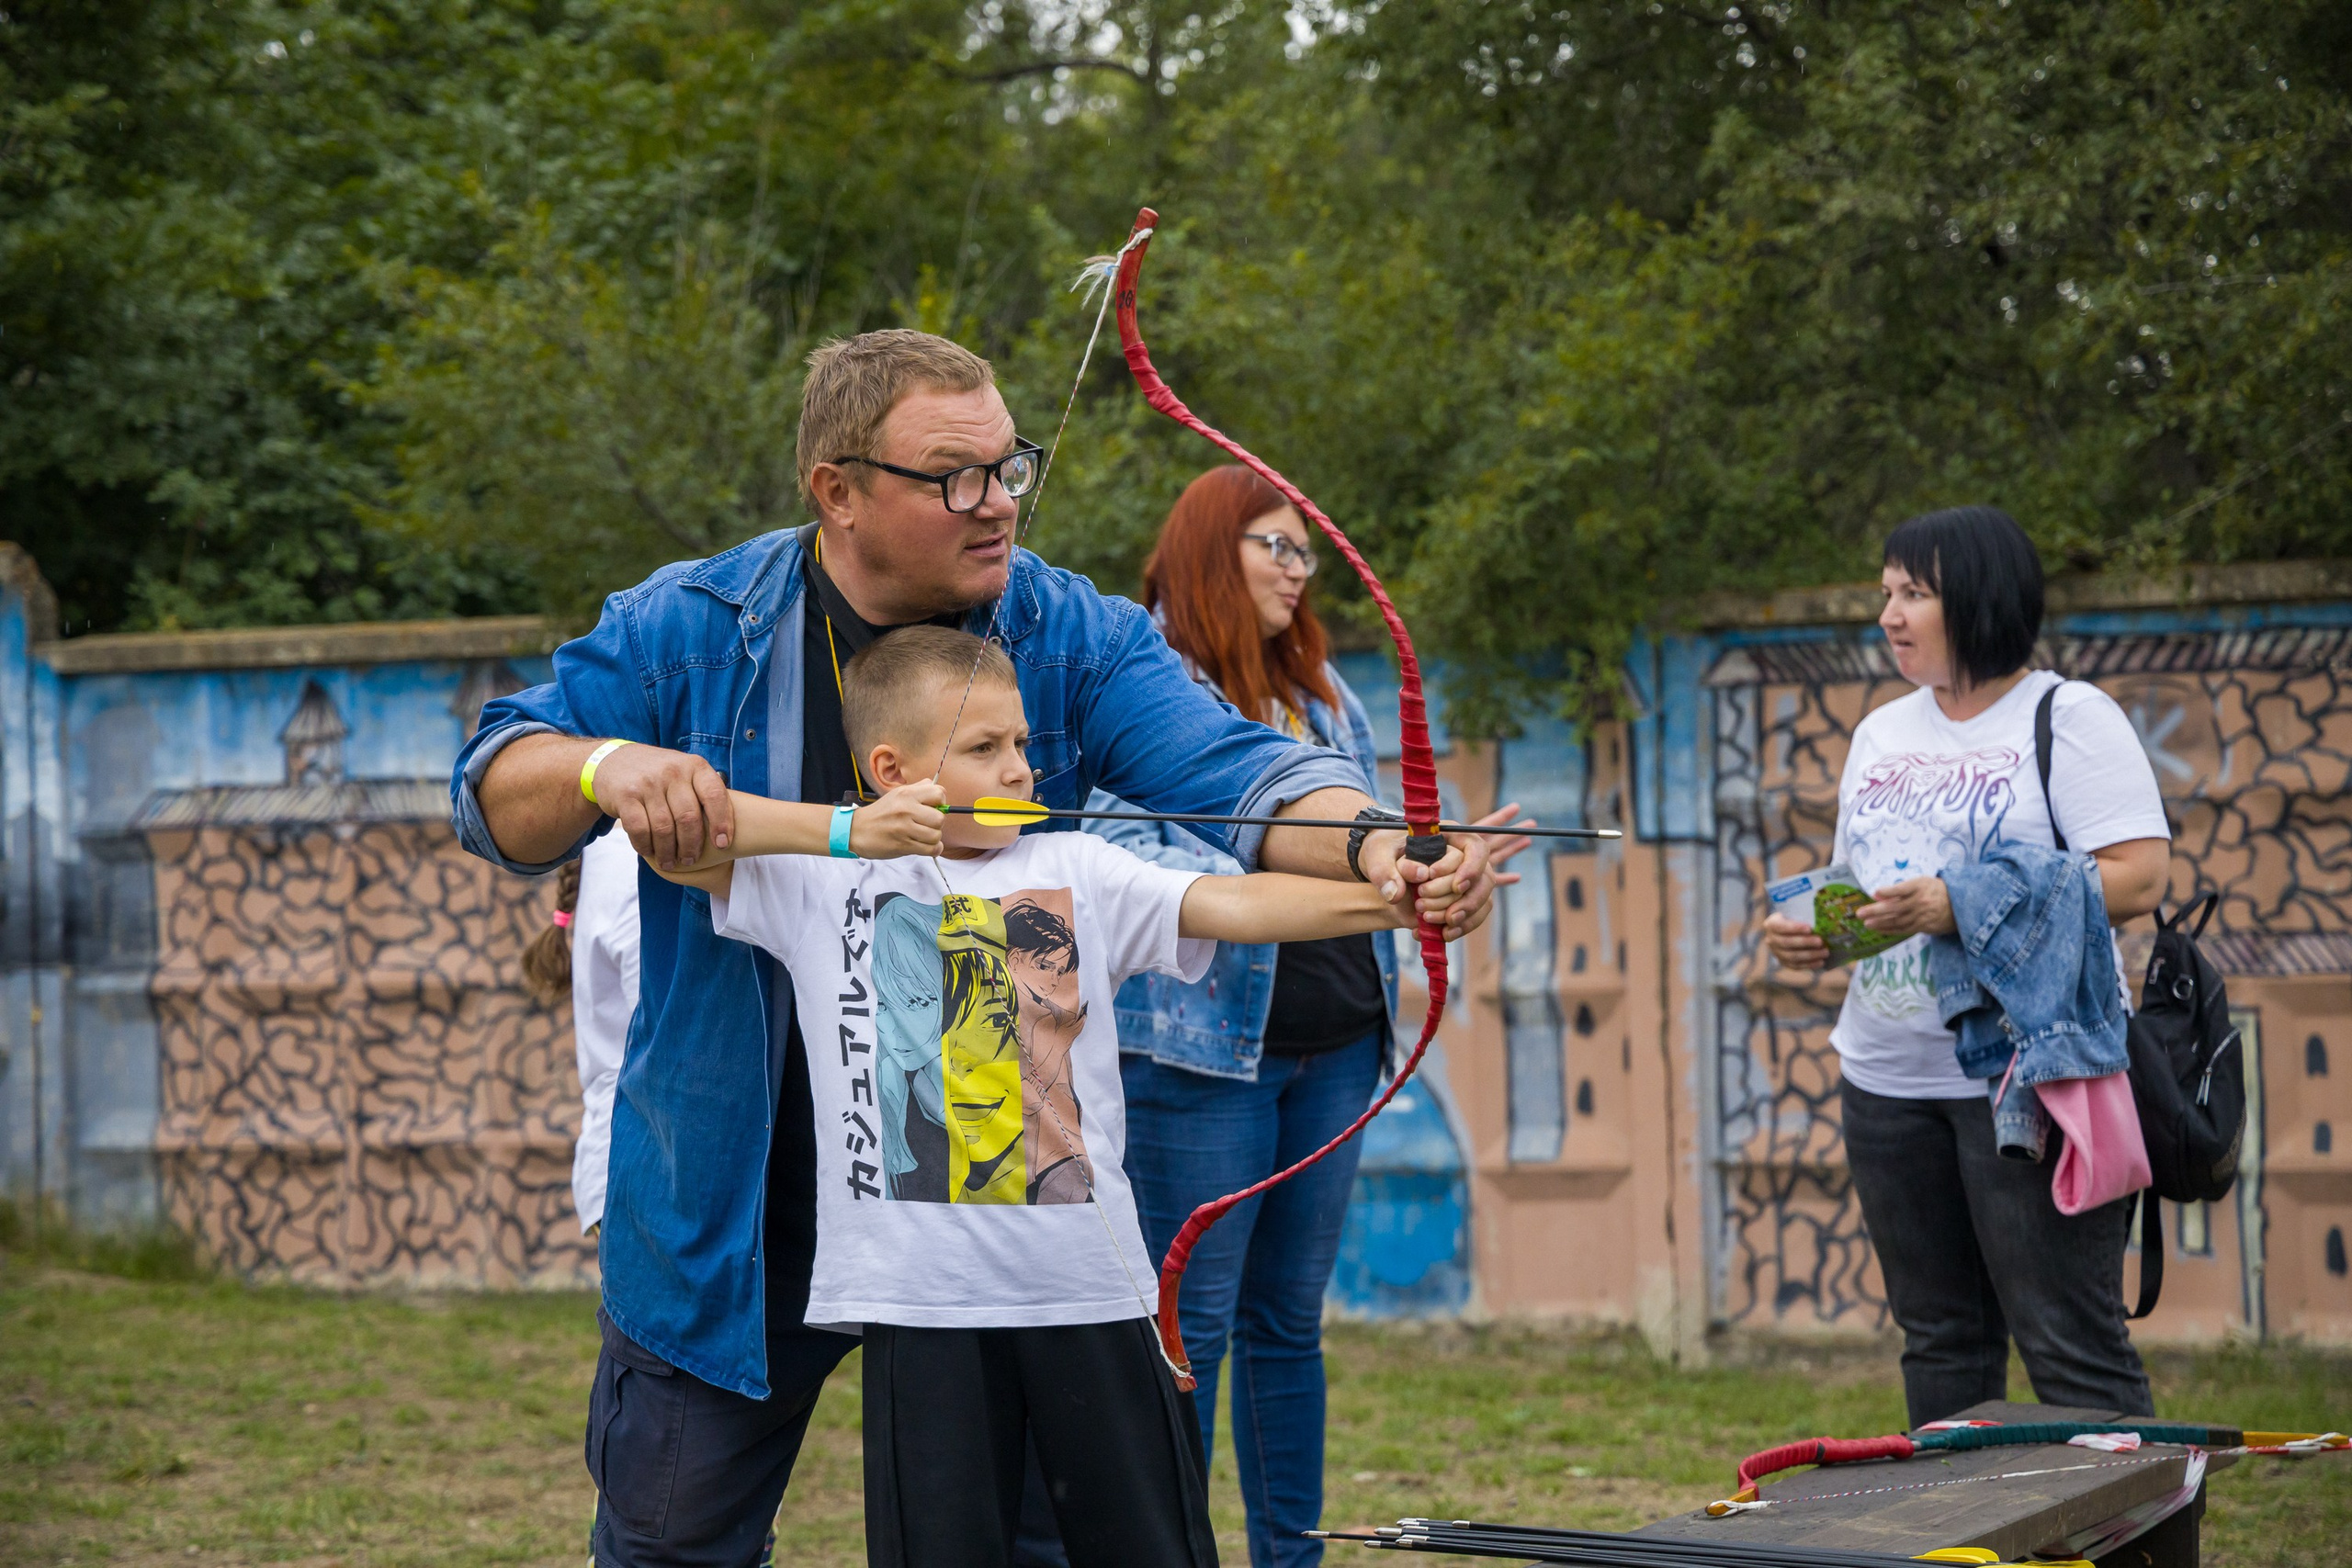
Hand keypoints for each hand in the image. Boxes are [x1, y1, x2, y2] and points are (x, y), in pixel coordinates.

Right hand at [592, 742, 733, 870]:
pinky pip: (640, 829)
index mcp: (694, 766)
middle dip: (692, 845)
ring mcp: (647, 783)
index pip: (715, 795)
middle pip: (689, 817)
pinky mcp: (625, 796)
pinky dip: (646, 845)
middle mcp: (672, 772)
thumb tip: (731, 825)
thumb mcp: (684, 771)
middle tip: (691, 859)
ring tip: (671, 862)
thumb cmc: (659, 774)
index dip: (722, 822)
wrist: (612, 760)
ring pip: (664, 827)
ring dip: (669, 851)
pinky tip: (649, 852)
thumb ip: (703, 791)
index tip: (723, 845)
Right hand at [853, 781, 948, 858]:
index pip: (939, 794)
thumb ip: (918, 789)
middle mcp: (906, 809)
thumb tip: (937, 788)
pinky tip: (924, 846)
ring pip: (936, 836)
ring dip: (933, 839)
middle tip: (926, 825)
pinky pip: (930, 849)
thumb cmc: (880, 813)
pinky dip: (932, 850)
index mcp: (907, 794)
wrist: (856, 831)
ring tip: (922, 836)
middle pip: (940, 818)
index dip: (940, 803)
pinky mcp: (903, 845)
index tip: (932, 809)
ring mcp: (904, 828)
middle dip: (936, 824)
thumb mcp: (896, 794)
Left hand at [1358, 803, 1523, 936]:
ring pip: (1482, 900)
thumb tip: (1396, 892)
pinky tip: (1440, 934)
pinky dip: (1459, 928)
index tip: (1455, 886)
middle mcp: (1463, 859)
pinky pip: (1473, 917)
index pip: (1476, 848)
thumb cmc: (1384, 853)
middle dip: (1461, 899)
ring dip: (1461, 915)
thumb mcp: (1377, 855)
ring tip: (1427, 920)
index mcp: (1449, 837)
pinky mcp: (1461, 902)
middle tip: (1423, 906)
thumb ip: (1383, 871)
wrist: (1383, 873)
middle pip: (1484, 878)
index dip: (1470, 868)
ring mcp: (1465, 882)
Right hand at [1762, 913, 1830, 970]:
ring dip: (1810, 955)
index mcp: (1771, 924)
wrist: (1787, 930)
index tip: (1809, 928)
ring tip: (1825, 952)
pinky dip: (1809, 964)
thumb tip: (1823, 912)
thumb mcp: (1793, 912)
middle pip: (1787, 943)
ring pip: (1792, 956)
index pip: (1781, 926)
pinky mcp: (1783, 962)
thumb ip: (1803, 913)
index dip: (1794, 928)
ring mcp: (1776, 952)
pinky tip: (1820, 962)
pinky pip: (1796, 965)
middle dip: (1805, 942)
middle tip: (1820, 941)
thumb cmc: (1794, 917)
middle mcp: (1771, 939)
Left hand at [1858, 875, 1955, 937]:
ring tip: (1866, 923)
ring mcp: (1923, 915)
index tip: (1875, 892)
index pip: (1902, 888)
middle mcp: (1921, 901)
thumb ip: (1900, 888)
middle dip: (1876, 911)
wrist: (1958, 906)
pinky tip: (1878, 929)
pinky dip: (1890, 929)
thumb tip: (1877, 894)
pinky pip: (1904, 929)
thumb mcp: (1921, 882)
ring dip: (1880, 923)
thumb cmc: (1934, 890)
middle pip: (1896, 907)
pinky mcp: (1924, 926)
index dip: (1889, 891)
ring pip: (1898, 920)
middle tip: (1860, 913)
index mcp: (1920, 886)